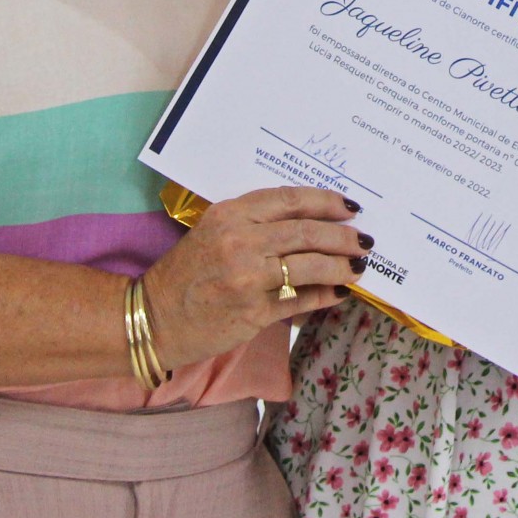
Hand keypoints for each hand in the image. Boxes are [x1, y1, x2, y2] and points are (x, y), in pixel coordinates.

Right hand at [142, 186, 367, 367]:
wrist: (154, 318)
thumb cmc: (187, 273)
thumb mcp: (214, 232)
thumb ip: (256, 223)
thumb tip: (312, 222)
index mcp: (230, 215)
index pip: (290, 199)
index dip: (326, 201)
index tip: (350, 206)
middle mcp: (240, 242)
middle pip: (307, 232)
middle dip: (343, 236)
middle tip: (364, 239)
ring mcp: (248, 279)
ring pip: (310, 265)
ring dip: (341, 266)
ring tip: (358, 267)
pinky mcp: (254, 312)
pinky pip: (301, 299)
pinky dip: (326, 295)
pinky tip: (340, 292)